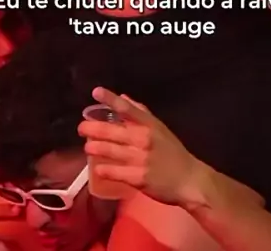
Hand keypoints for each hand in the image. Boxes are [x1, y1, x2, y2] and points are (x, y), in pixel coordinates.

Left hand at [78, 88, 197, 205]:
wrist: (189, 180)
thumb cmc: (173, 152)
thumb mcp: (160, 128)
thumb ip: (141, 113)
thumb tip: (123, 98)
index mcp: (149, 125)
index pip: (127, 108)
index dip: (110, 99)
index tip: (96, 91)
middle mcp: (143, 139)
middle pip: (113, 131)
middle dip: (93, 128)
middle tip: (81, 128)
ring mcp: (140, 158)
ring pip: (111, 151)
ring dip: (95, 148)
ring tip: (87, 147)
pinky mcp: (138, 178)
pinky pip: (116, 172)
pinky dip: (104, 170)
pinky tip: (97, 169)